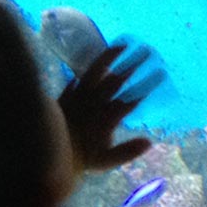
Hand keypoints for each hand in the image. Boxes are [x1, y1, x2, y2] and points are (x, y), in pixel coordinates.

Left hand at [58, 45, 150, 172]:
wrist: (46, 152)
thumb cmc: (80, 158)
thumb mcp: (105, 161)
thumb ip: (127, 151)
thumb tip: (150, 142)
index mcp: (105, 118)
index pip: (131, 99)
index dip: (146, 85)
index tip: (161, 74)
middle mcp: (94, 103)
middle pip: (116, 80)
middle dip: (133, 65)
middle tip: (148, 52)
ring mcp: (79, 96)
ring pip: (96, 72)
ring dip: (110, 57)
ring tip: (123, 44)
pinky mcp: (67, 94)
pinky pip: (79, 75)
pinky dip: (90, 68)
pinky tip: (100, 62)